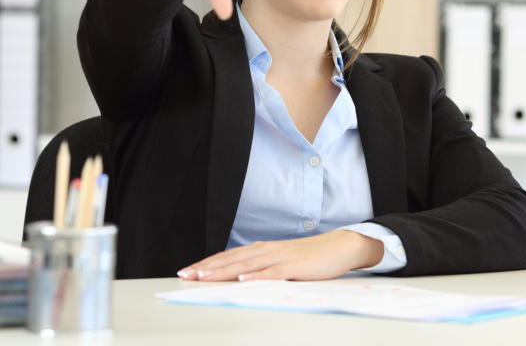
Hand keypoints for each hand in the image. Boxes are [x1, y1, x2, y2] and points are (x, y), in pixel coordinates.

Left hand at [176, 230, 384, 281]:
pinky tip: (243, 279)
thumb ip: (261, 268)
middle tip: (187, 274)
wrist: (339, 247)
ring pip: (246, 265)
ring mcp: (280, 258)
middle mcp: (267, 250)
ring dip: (224, 271)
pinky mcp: (294, 267)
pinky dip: (256, 276)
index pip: (229, 256)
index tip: (188, 270)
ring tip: (205, 277)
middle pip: (232, 259)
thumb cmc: (309, 257)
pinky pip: (272, 272)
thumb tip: (239, 277)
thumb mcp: (281, 261)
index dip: (208, 263)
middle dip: (208, 268)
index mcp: (262, 249)